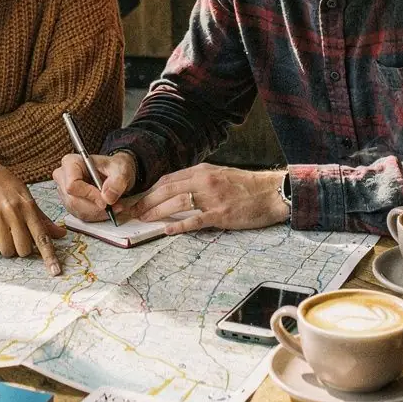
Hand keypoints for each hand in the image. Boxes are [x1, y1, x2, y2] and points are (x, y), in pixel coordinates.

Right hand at [0, 150, 65, 274]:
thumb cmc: (5, 184)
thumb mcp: (26, 195)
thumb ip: (42, 218)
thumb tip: (61, 234)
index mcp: (28, 206)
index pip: (42, 236)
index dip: (49, 256)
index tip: (55, 271)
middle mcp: (14, 211)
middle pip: (23, 249)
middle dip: (21, 250)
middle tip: (15, 238)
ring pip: (6, 250)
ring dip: (5, 248)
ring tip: (1, 233)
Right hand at [53, 151, 137, 220]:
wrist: (116, 173)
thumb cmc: (114, 167)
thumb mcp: (121, 169)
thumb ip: (117, 181)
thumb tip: (107, 197)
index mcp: (71, 162)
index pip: (72, 185)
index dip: (89, 194)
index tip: (105, 200)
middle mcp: (63, 176)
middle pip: (73, 200)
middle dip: (95, 207)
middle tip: (114, 206)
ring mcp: (65, 191)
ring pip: (77, 210)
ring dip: (97, 213)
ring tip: (113, 207)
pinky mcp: (70, 203)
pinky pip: (80, 215)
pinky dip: (95, 215)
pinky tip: (105, 210)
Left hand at [131, 164, 288, 235]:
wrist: (271, 192)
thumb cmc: (246, 186)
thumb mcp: (219, 175)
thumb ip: (198, 181)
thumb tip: (176, 191)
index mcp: (202, 171)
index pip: (167, 179)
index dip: (149, 190)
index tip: (136, 200)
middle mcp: (204, 181)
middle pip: (166, 189)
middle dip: (145, 201)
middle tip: (131, 212)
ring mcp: (211, 197)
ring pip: (176, 202)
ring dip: (156, 212)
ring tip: (142, 220)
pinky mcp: (220, 214)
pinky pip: (194, 220)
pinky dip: (178, 225)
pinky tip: (166, 230)